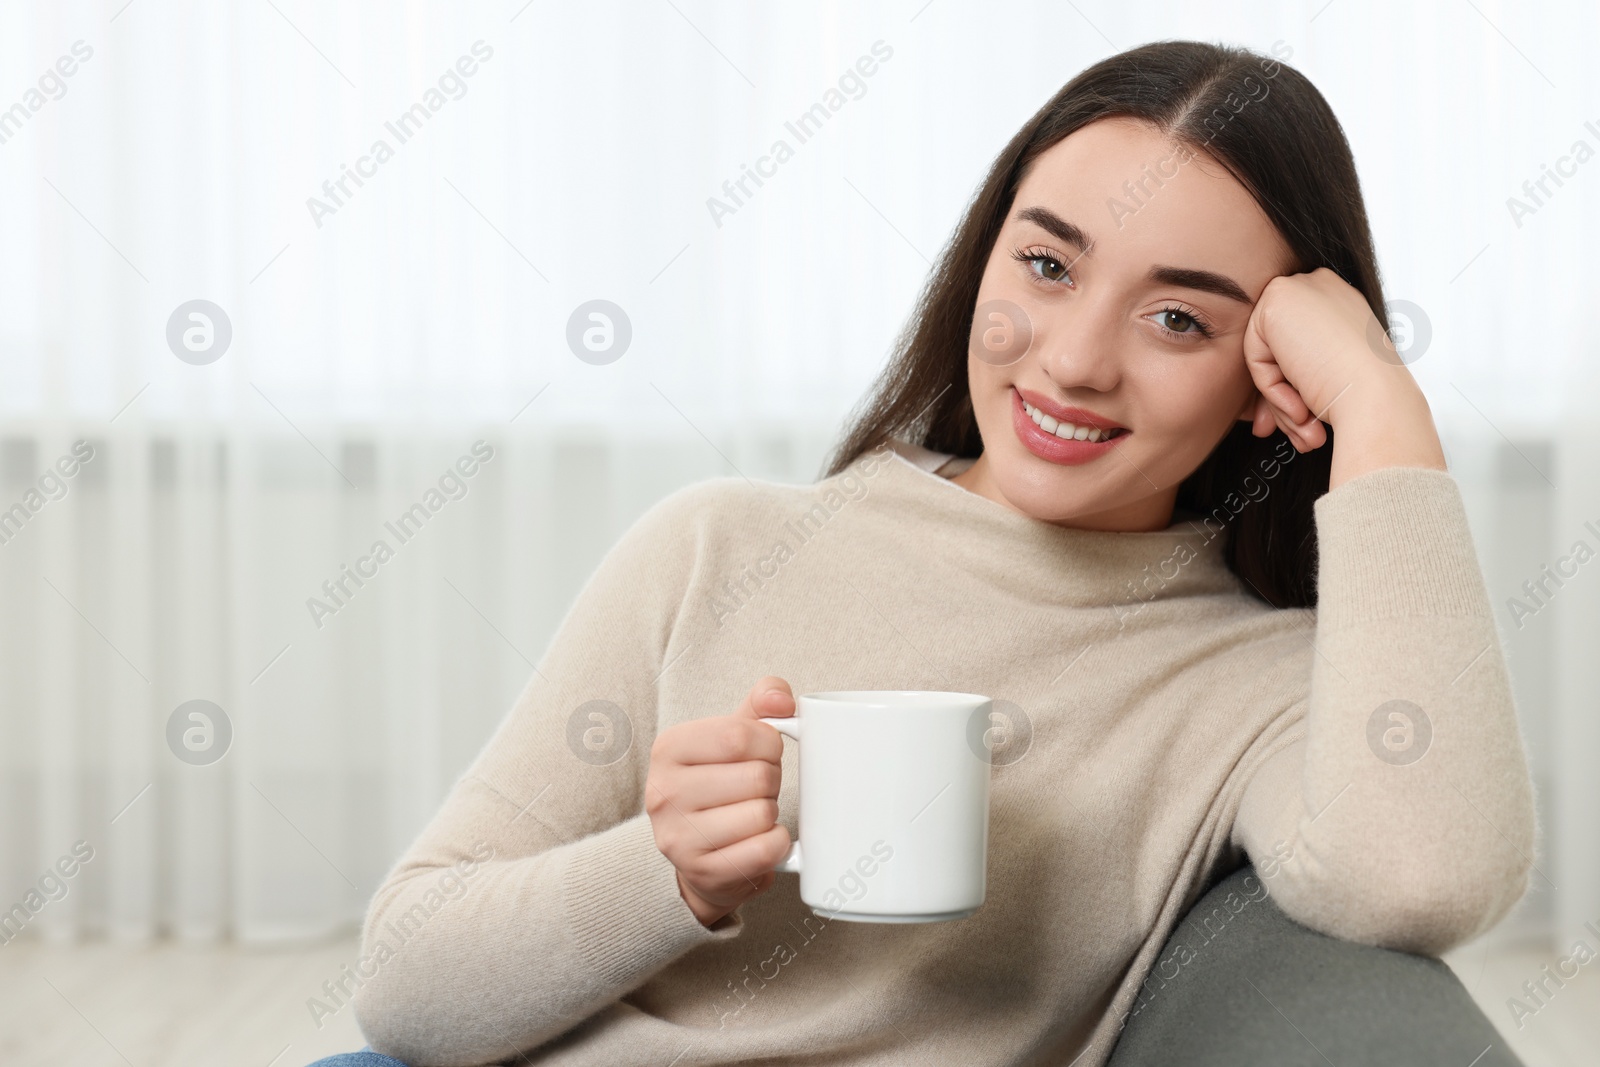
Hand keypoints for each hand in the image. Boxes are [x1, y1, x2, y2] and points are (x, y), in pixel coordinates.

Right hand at [646, 676, 795, 926]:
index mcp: (669, 748)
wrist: (699, 854)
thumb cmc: (720, 784)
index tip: (764, 753)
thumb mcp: (731, 735)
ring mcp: (678, 837)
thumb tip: (783, 700)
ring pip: (763, 813)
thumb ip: (761, 705)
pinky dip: (777, 843)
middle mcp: (664, 792)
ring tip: (751, 813)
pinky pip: (766, 849)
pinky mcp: (702, 872)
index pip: (740, 735)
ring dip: (771, 813)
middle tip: (756, 788)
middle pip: (756, 776)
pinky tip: (759, 839)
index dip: (769, 744)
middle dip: (771, 781)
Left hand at [1239, 267, 1445, 486]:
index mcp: (1338, 301)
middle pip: (1277, 350)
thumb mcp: (1328, 374)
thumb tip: (1268, 399)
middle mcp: (1319, 288)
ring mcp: (1298, 288)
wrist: (1377, 400)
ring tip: (1306, 425)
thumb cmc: (1366, 393)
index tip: (1303, 419)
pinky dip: (1273, 390)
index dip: (1294, 387)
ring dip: (1281, 402)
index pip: (1295, 344)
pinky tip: (1301, 408)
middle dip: (1282, 398)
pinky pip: (1256, 357)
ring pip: (1265, 357)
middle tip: (1301, 429)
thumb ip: (1299, 371)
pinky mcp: (1276, 300)